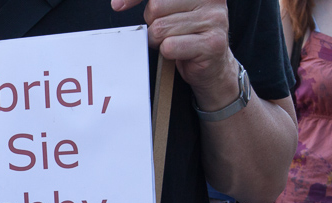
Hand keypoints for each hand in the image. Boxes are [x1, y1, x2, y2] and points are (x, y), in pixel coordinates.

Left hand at [111, 0, 236, 102]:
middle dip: (152, 23)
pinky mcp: (212, 43)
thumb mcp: (171, 10)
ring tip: (173, 43)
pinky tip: (180, 53)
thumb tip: (118, 3)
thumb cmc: (187, 36)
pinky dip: (167, 53)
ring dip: (159, 41)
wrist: (214, 67)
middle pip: (156, 7)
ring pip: (160, 29)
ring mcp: (214, 20)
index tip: (117, 5)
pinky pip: (170, 46)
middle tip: (165, 32)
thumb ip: (154, 1)